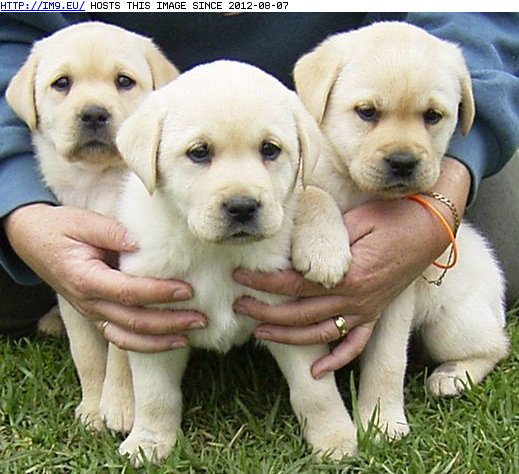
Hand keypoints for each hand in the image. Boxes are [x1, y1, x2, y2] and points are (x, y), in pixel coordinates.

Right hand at [4, 203, 206, 351]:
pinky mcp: (97, 314)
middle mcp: (88, 302)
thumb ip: (112, 232)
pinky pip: (121, 337)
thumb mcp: (82, 221)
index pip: (128, 292)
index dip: (159, 293)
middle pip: (133, 321)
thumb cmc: (59, 228)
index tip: (188, 290)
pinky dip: (145, 344)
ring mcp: (91, 312)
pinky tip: (170, 341)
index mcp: (85, 279)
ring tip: (191, 336)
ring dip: (161, 340)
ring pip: (128, 337)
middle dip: (170, 323)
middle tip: (201, 318)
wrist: (31, 239)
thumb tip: (143, 243)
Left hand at [234, 157, 469, 377]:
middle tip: (240, 306)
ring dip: (288, 337)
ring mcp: (367, 310)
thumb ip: (326, 238)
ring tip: (259, 334)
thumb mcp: (356, 220)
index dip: (264, 282)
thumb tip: (293, 249)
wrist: (431, 226)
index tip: (241, 277)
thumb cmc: (393, 216)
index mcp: (348, 274)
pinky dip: (337, 361)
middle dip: (266, 313)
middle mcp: (356, 299)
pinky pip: (356, 345)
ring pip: (321, 333)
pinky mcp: (376, 313)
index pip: (294, 284)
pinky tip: (317, 372)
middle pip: (300, 313)